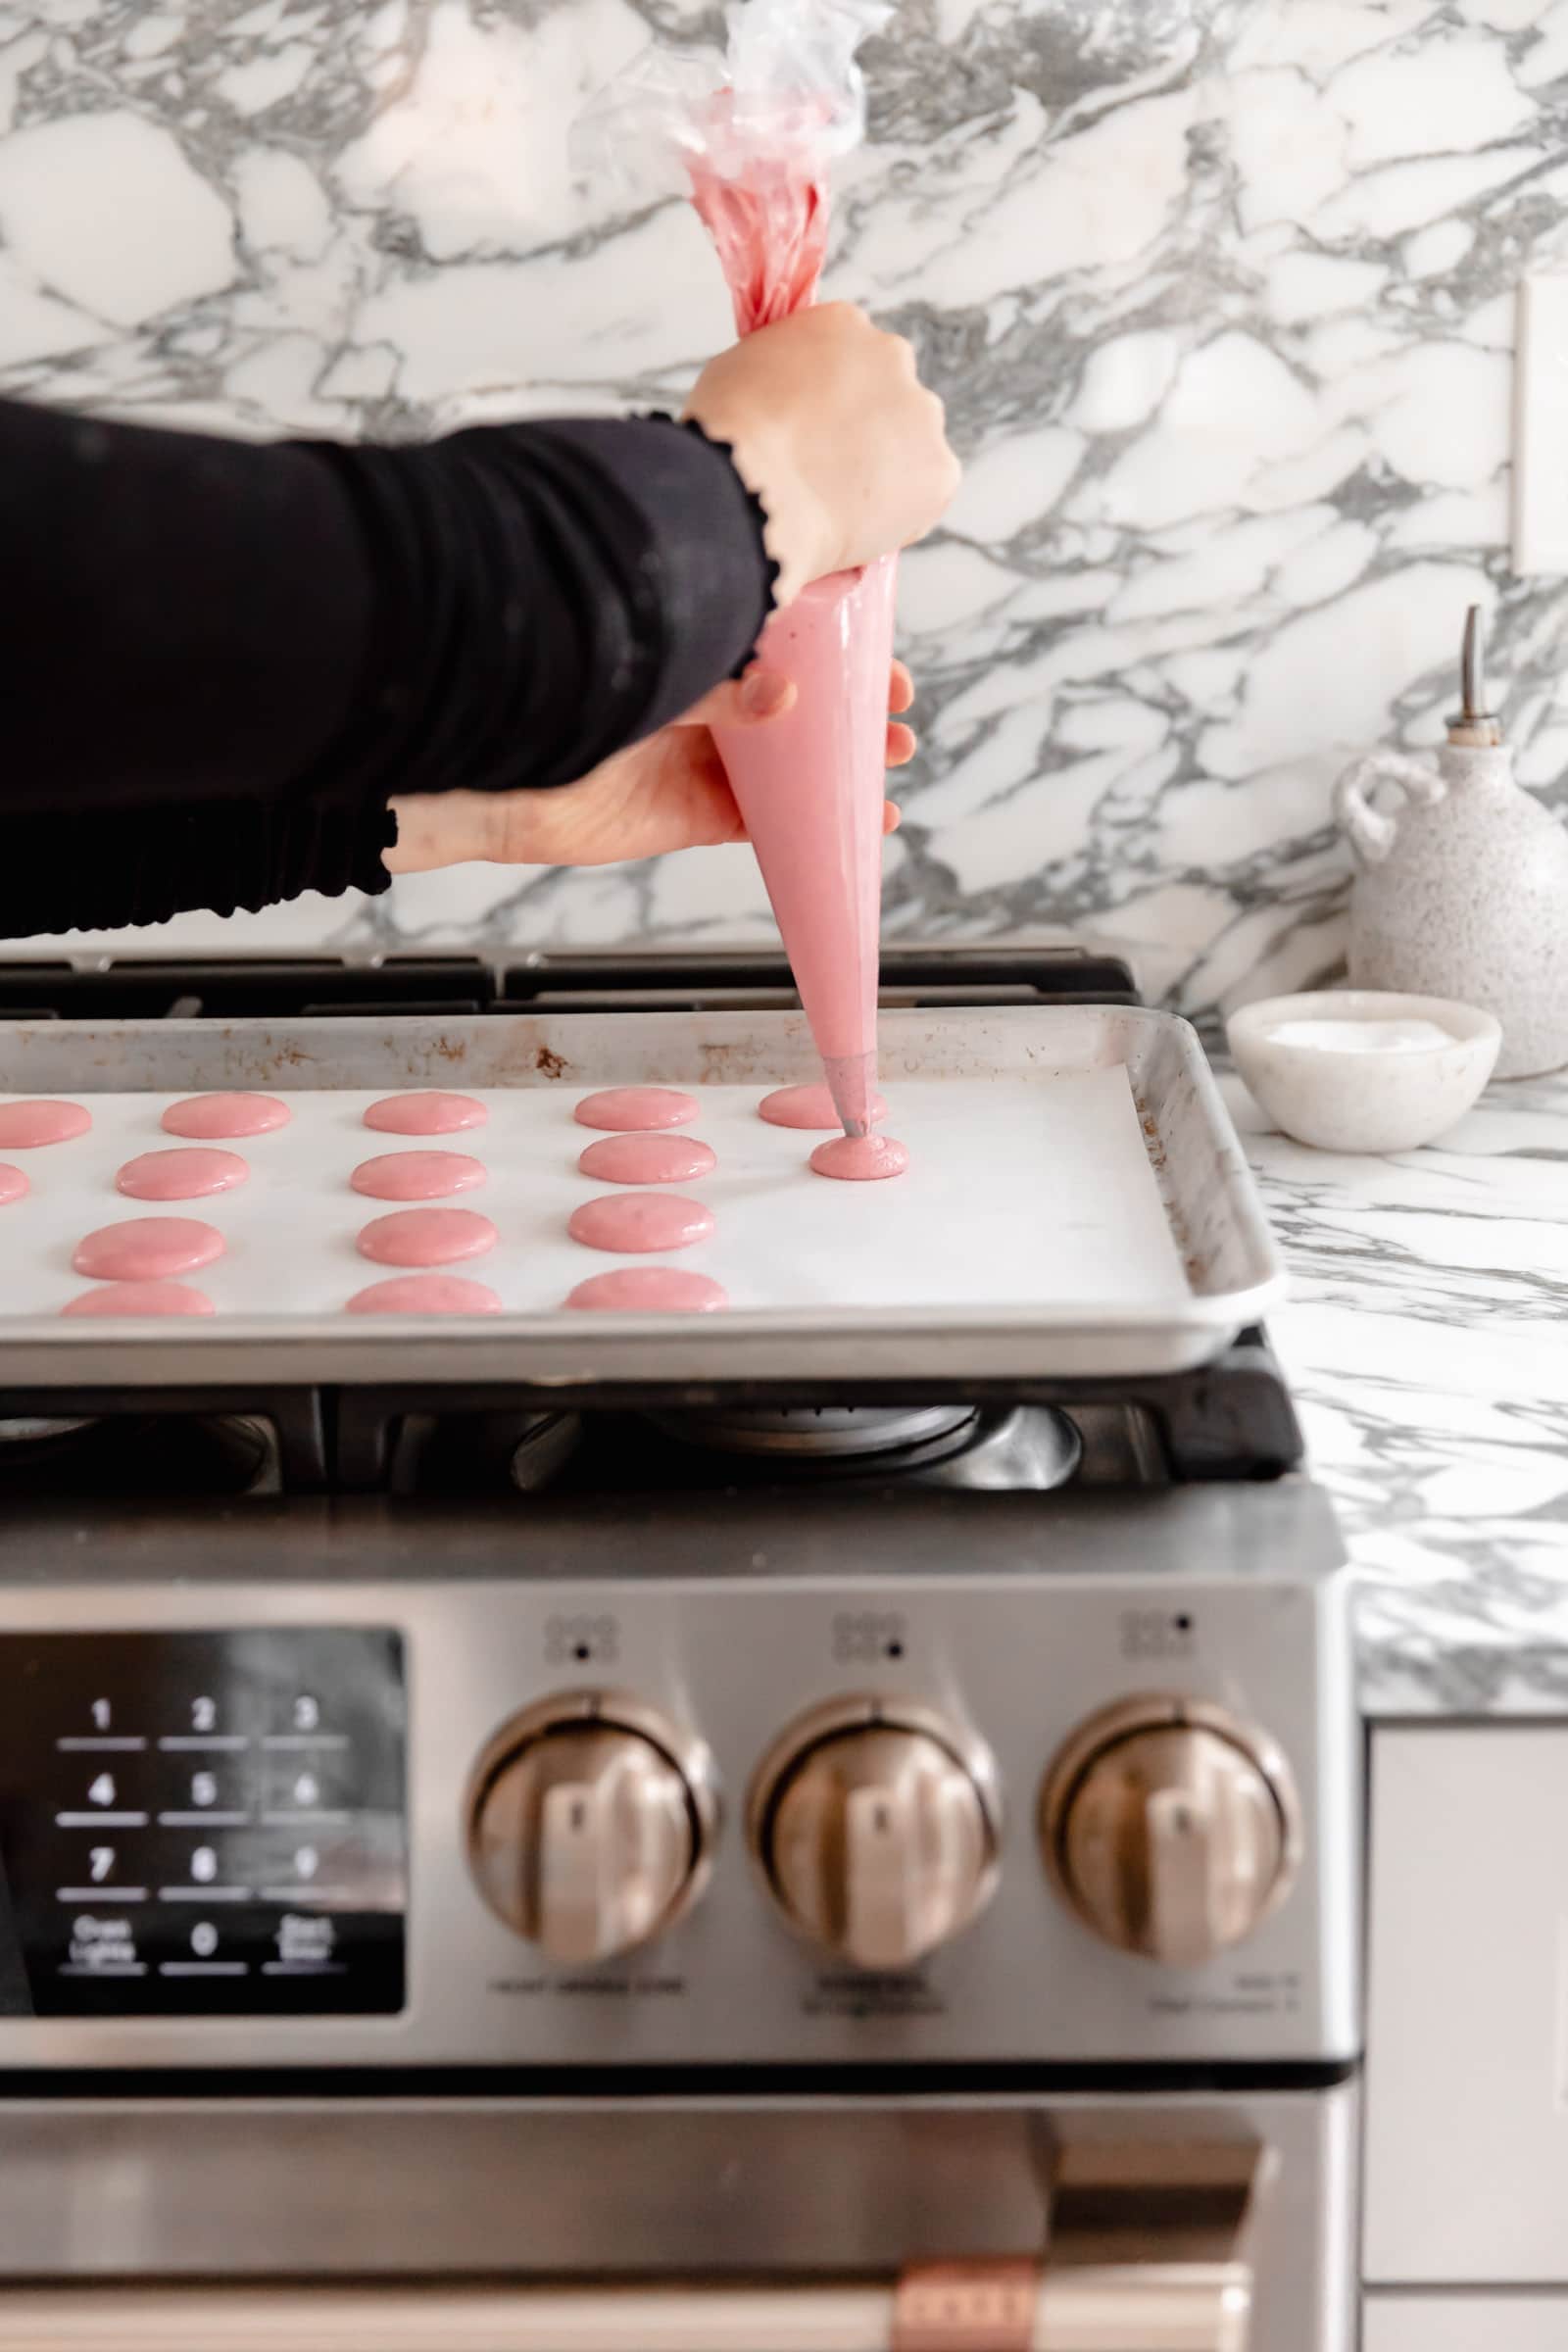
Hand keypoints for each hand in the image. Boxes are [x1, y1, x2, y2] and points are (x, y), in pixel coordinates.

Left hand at [386, 660, 915, 874]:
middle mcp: (698, 696)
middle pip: (795, 700)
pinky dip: (816, 822)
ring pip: (789, 760)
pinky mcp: (691, 813)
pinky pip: (766, 820)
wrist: (487, 769)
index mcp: (690, 641)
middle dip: (851, 705)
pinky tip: (863, 821)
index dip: (833, 643)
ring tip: (890, 762)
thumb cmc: (552, 691)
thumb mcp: (643, 670)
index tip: (880, 646)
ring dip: (844, 764)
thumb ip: (711, 685)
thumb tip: (783, 698)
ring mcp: (696, 756)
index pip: (777, 635)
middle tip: (896, 710)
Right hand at [686, 306, 959, 602]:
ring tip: (840, 505)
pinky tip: (862, 526)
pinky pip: (925, 494)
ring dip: (889, 467)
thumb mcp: (743, 368)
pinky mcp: (940, 471)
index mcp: (844, 323)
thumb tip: (790, 398)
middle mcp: (894, 355)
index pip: (850, 358)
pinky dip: (903, 512)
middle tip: (828, 470)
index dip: (831, 400)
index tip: (813, 430)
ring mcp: (923, 414)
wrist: (752, 491)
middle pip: (889, 395)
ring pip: (912, 444)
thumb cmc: (729, 432)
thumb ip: (783, 372)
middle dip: (867, 428)